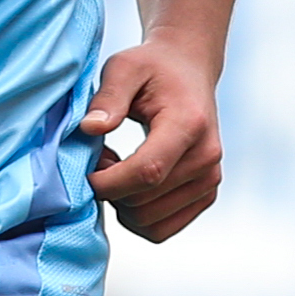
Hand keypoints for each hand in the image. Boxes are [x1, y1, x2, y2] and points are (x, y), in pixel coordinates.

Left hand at [80, 37, 222, 242]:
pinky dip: (137, 215)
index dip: (108, 182)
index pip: (147, 173)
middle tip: (99, 159)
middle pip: (146, 203)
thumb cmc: (152, 67)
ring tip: (114, 168)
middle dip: (110, 191)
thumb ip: (107, 98)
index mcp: (189, 125)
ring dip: (122, 205)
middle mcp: (207, 158)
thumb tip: (89, 129)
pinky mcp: (205, 194)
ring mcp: (210, 180)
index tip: (84, 172)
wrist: (188, 69)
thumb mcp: (124, 67)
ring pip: (151, 223)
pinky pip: (162, 228)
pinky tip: (129, 183)